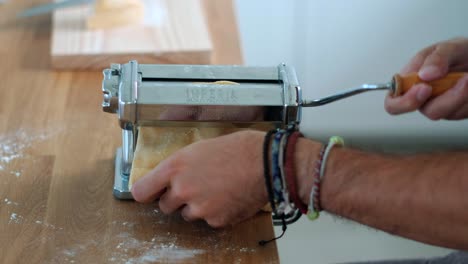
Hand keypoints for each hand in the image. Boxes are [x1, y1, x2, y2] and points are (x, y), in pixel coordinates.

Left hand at [131, 130, 267, 227]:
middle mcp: (182, 189)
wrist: (265, 162)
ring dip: (198, 206)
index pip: (142, 191)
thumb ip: (180, 166)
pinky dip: (217, 212)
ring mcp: (199, 208)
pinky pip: (209, 220)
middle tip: (196, 186)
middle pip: (165, 206)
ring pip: (188, 214)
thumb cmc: (237, 149)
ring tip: (217, 189)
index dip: (147, 193)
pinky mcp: (215, 221)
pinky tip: (229, 197)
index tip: (150, 193)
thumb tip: (170, 179)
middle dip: (177, 199)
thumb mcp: (200, 148)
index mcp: (175, 167)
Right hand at [385, 38, 467, 119]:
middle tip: (462, 82)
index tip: (424, 89)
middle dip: (445, 100)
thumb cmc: (459, 53)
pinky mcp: (457, 110)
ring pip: (447, 113)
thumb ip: (436, 58)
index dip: (403, 102)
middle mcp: (423, 96)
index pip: (393, 101)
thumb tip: (423, 74)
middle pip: (426, 111)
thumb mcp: (448, 47)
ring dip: (461, 95)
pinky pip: (461, 112)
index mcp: (410, 81)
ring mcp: (441, 104)